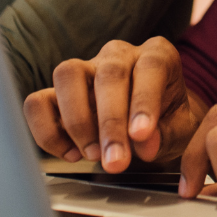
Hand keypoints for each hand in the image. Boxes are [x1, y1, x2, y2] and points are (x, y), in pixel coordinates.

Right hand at [23, 38, 206, 171]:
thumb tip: (144, 145)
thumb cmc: (167, 123)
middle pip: (108, 74)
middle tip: (116, 162)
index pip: (150, 67)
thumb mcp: (179, 129)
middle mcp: (118, 55)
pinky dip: (48, 131)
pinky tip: (71, 154)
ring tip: (92, 155)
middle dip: (110, 123)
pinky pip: (38, 102)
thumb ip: (165, 134)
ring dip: (78, 121)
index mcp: (157, 55)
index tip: (142, 135)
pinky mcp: (57, 92)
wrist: (148, 128)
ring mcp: (85, 68)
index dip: (144, 101)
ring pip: (67, 75)